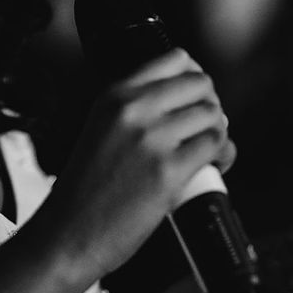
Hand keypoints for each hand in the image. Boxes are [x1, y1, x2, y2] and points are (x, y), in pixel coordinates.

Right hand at [35, 48, 234, 282]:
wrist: (68, 234)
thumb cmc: (83, 193)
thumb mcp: (100, 131)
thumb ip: (134, 112)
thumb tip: (185, 106)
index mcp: (114, 96)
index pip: (175, 59)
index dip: (196, 77)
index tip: (199, 97)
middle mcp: (133, 110)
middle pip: (201, 85)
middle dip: (211, 106)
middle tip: (207, 128)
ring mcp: (152, 139)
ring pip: (213, 115)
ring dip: (220, 133)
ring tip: (211, 152)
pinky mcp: (168, 171)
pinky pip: (217, 146)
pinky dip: (224, 155)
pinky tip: (216, 166)